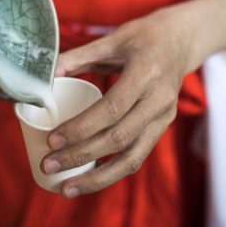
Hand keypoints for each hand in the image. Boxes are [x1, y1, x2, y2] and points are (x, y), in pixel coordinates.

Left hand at [42, 0, 225, 197]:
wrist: (181, 41)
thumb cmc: (143, 37)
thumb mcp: (112, 40)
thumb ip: (78, 57)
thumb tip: (44, 76)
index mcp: (146, 73)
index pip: (112, 108)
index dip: (81, 127)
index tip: (53, 139)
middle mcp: (159, 99)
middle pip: (119, 138)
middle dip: (81, 156)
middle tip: (48, 164)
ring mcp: (164, 117)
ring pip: (132, 158)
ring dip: (97, 178)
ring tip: (66, 188)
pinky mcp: (162, 128)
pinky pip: (137, 156)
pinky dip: (112, 172)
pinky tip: (88, 180)